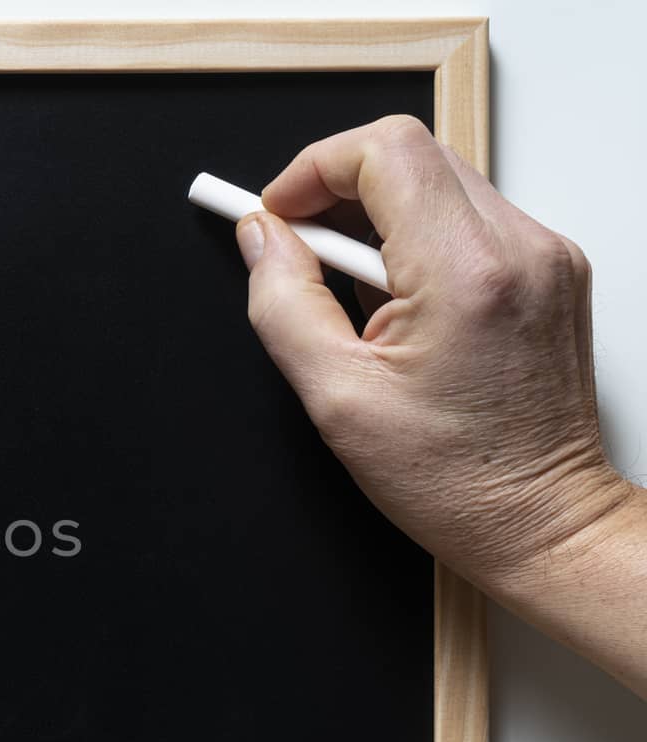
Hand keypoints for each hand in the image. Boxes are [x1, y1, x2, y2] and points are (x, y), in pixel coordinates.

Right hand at [237, 115, 646, 693]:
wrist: (542, 520)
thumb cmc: (454, 479)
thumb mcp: (337, 399)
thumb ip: (284, 303)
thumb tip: (260, 238)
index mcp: (467, 274)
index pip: (384, 151)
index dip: (313, 170)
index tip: (276, 215)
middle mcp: (520, 248)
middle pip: (411, 153)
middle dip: (339, 190)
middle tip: (299, 252)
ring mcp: (545, 254)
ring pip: (438, 181)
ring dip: (377, 218)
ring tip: (353, 296)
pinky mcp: (551, 267)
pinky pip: (468, 217)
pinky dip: (417, 241)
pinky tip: (398, 304)